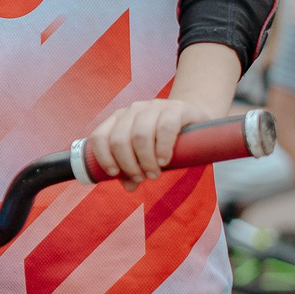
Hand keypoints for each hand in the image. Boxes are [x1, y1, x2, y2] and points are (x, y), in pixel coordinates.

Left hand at [83, 96, 198, 189]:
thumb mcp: (146, 156)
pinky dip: (162, 148)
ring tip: (154, 174)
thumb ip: (134, 170)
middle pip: (119, 140)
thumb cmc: (163, 141)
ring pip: (140, 135)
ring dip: (145, 160)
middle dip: (128, 164)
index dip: (103, 157)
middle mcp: (132, 110)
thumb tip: (129, 187)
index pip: (99, 137)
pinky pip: (164, 128)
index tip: (114, 173)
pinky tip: (164, 160)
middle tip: (141, 178)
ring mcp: (153, 107)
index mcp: (118, 119)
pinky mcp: (176, 108)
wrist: (194, 120)